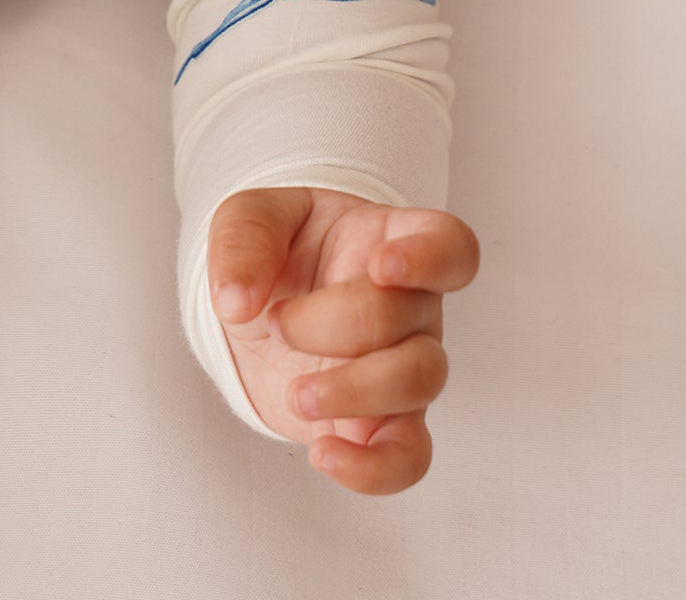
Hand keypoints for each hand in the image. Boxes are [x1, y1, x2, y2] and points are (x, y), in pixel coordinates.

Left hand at [206, 186, 479, 494]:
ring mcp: (404, 366)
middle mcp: (412, 305)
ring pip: (418, 382)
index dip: (430, 257)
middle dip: (334, 323)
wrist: (261, 308)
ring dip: (352, 390)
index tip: (380, 266)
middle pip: (408, 316)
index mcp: (391, 240)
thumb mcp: (248, 216)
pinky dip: (373, 468)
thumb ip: (243, 238)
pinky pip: (407, 457)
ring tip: (295, 392)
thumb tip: (237, 298)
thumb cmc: (277, 251)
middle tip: (277, 322)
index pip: (448, 245)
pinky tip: (324, 454)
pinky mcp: (381, 421)